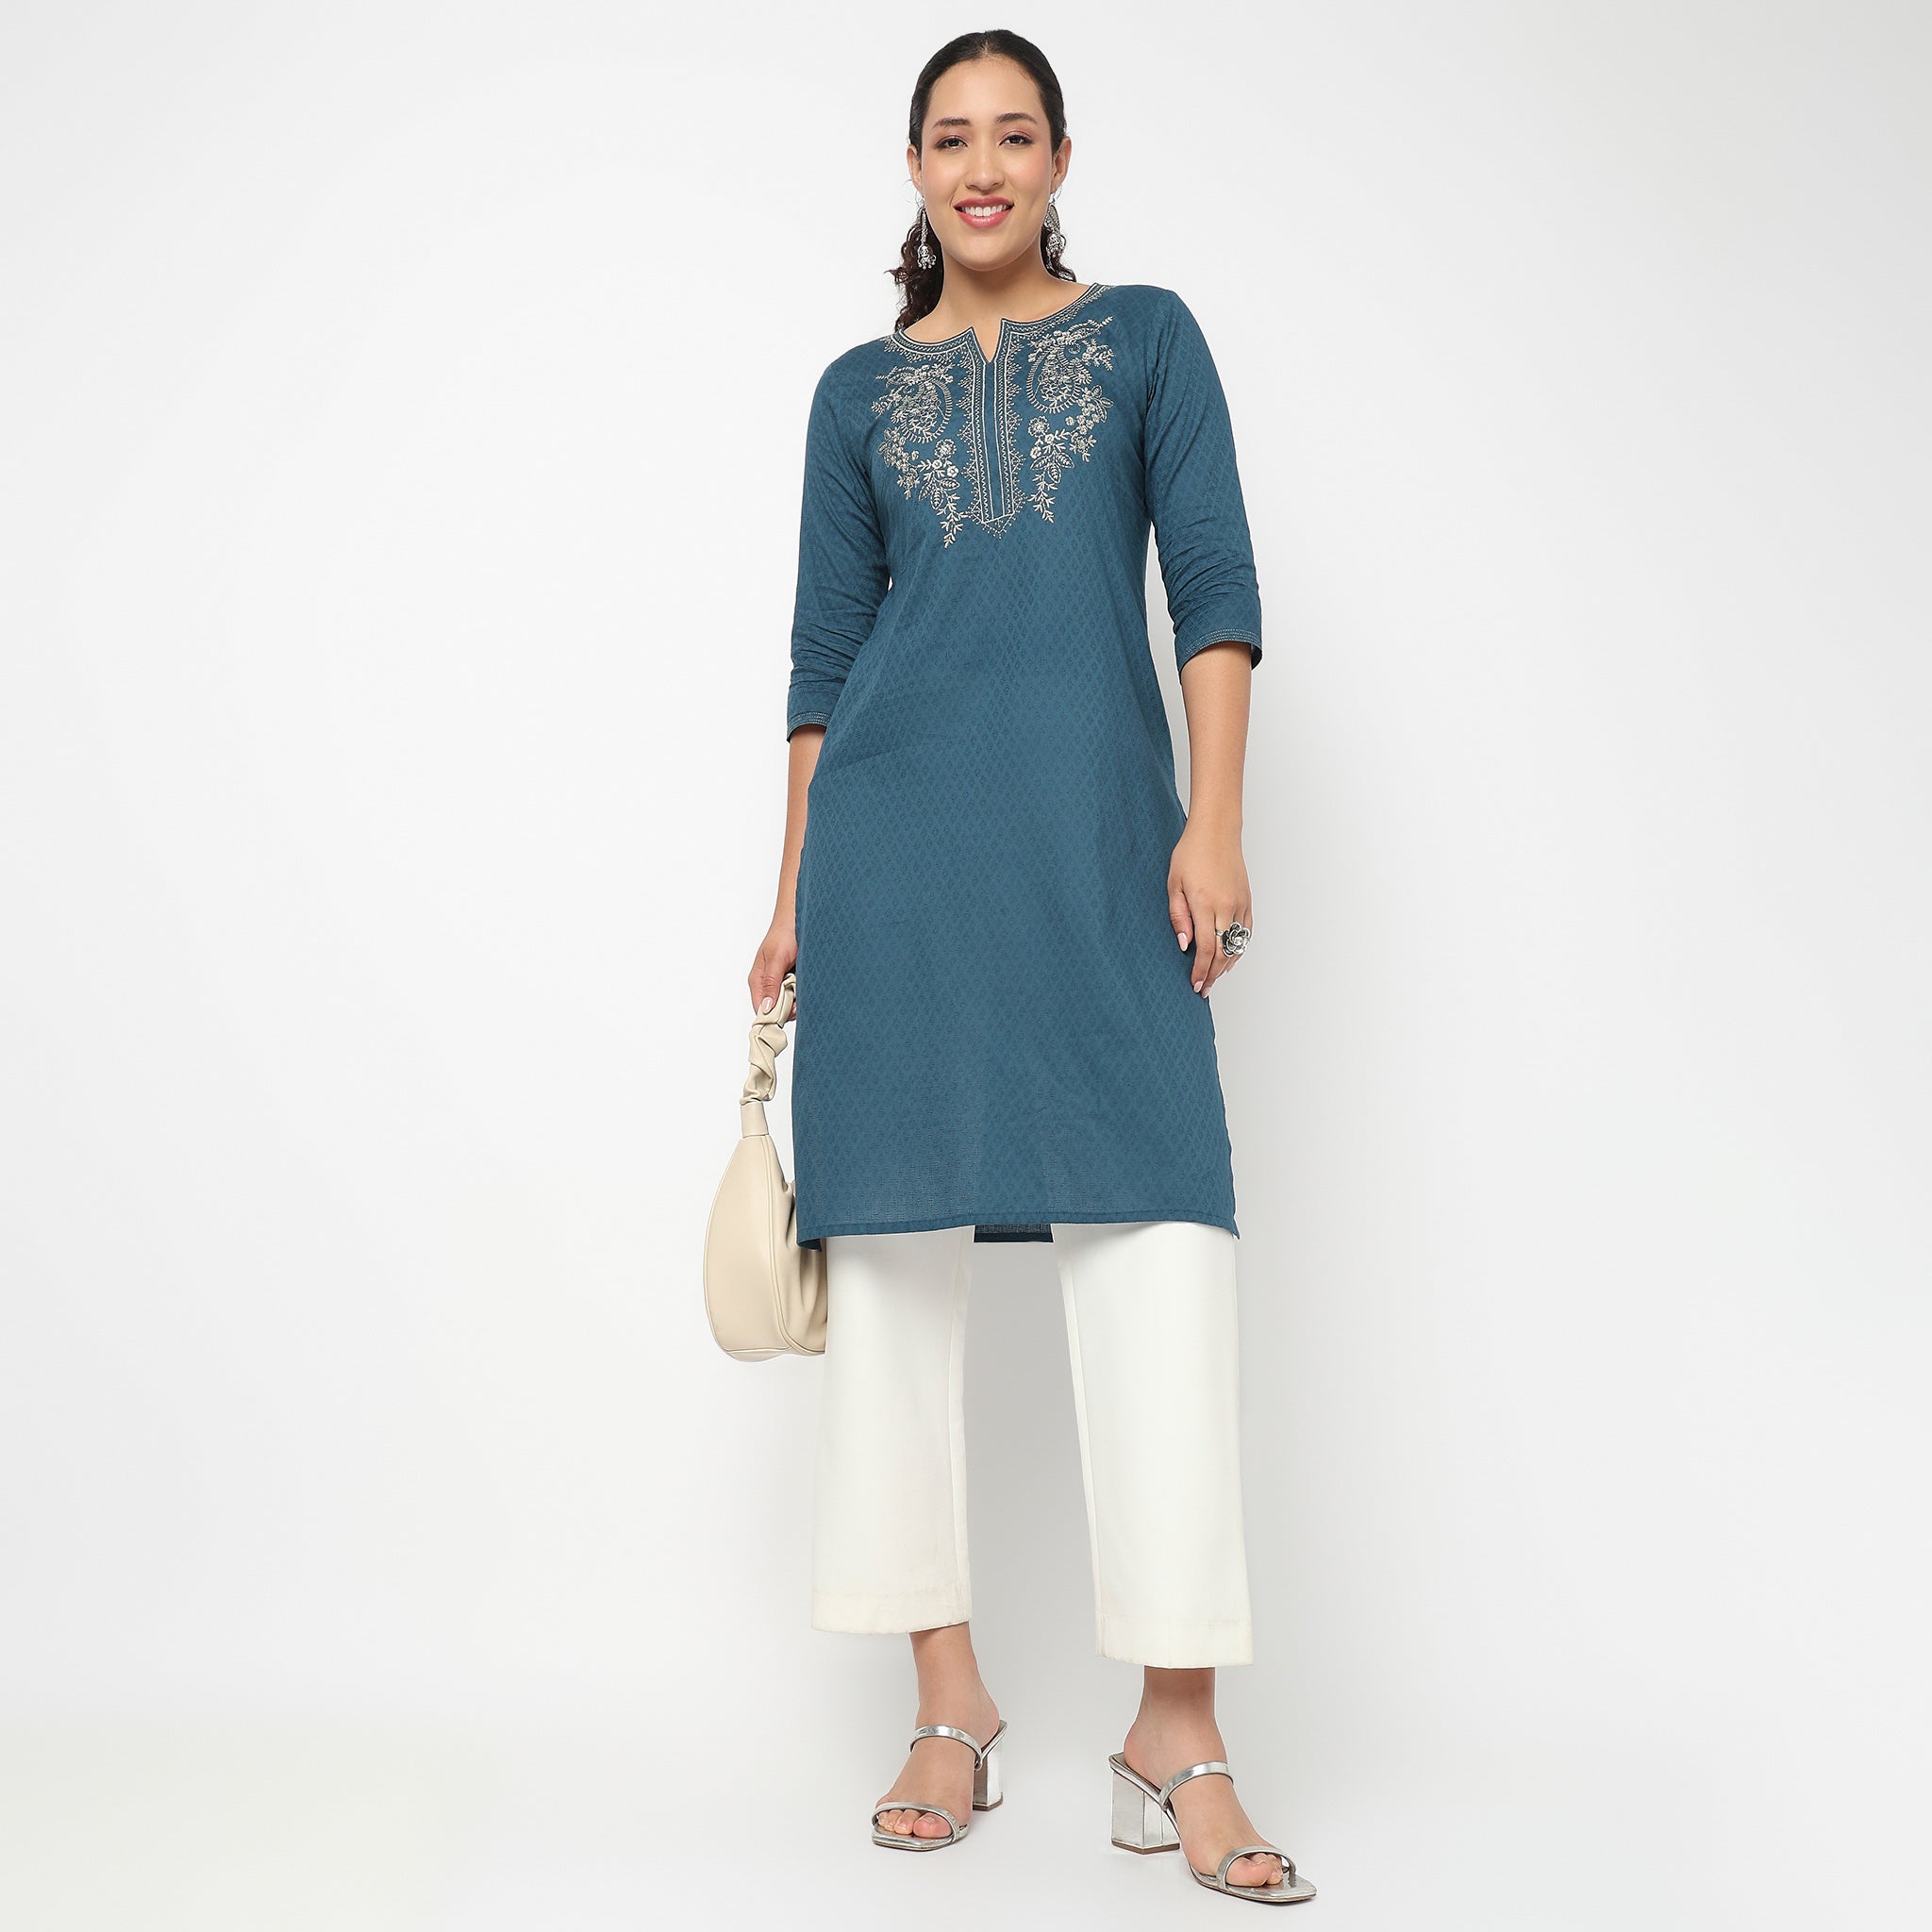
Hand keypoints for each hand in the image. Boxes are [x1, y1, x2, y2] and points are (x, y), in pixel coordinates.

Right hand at [749, 919, 797, 1015]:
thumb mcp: (776, 958)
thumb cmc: (785, 932)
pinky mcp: (794, 979)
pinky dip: (805, 991)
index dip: (773, 1016)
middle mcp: (768, 983)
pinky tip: (809, 981)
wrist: (800, 916)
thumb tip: (765, 1008)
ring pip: (789, 1003)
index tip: (789, 1014)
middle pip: (776, 1009)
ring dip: (799, 999)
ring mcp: (782, 982)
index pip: (761, 1009)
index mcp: (758, 980)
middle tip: (801, 996)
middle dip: (790, 1008)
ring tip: (805, 983)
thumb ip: (771, 983)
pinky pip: (798, 993)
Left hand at [1168, 821, 1250, 996]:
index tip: (1196, 985)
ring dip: (1226, 965)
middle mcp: (1226, 907)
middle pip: (1223, 952)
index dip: (1201, 971)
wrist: (1216, 831)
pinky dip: (1239, 948)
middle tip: (1204, 989)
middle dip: (1213, 974)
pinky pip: (1246, 931)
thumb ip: (1178, 916)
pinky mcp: (1247, 900)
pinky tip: (1229, 958)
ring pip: (1237, 944)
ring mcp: (1239, 904)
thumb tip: (1184, 944)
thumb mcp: (1174, 884)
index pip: (1206, 948)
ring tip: (1214, 977)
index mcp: (1205, 904)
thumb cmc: (1191, 854)